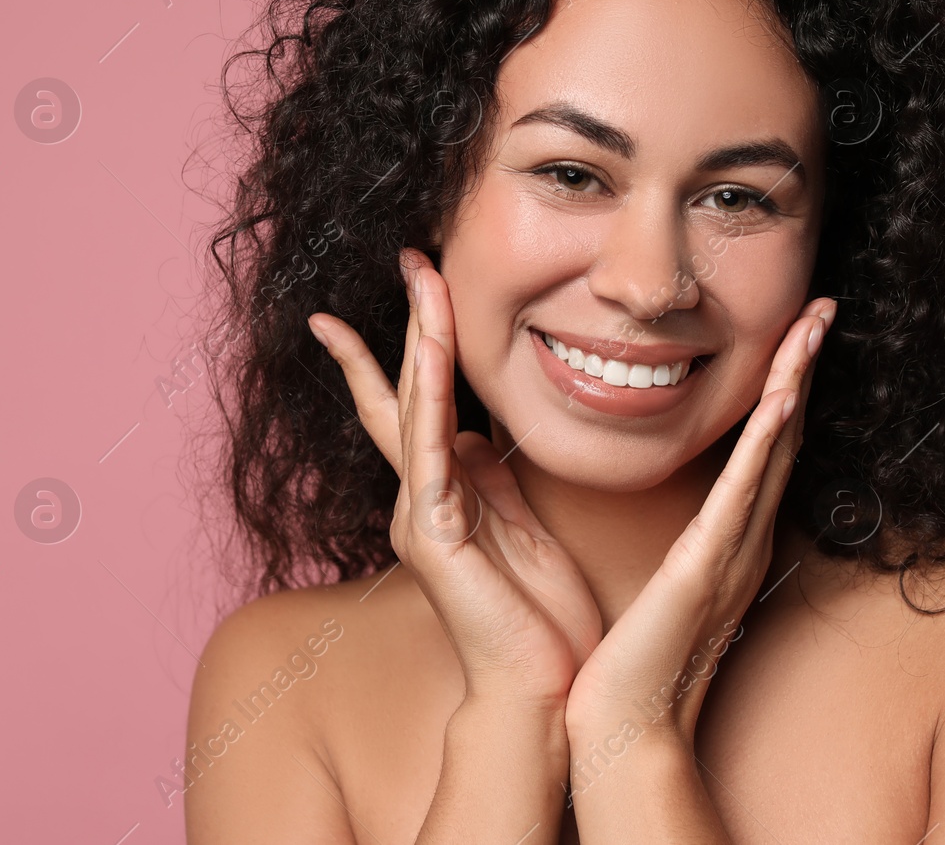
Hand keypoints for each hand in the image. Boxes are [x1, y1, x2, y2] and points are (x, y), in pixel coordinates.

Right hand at [308, 248, 602, 710]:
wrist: (540, 689)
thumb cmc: (537, 616)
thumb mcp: (517, 524)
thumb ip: (494, 478)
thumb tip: (482, 432)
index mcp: (445, 494)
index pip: (416, 405)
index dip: (405, 347)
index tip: (409, 288)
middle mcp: (423, 498)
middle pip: (409, 391)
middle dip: (410, 321)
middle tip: (410, 255)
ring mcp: (424, 515)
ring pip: (417, 409)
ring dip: (421, 340)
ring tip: (422, 279)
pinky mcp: (438, 536)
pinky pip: (433, 453)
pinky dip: (430, 401)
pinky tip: (431, 356)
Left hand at [562, 296, 836, 748]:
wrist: (629, 726)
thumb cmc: (636, 660)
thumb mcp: (662, 581)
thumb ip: (675, 538)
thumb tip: (657, 496)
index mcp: (729, 538)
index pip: (763, 447)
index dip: (783, 385)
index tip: (793, 331)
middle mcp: (745, 539)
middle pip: (784, 436)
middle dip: (804, 368)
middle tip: (822, 307)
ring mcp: (734, 551)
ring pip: (774, 451)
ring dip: (796, 383)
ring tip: (813, 326)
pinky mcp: (709, 567)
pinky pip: (743, 492)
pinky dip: (767, 441)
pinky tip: (783, 396)